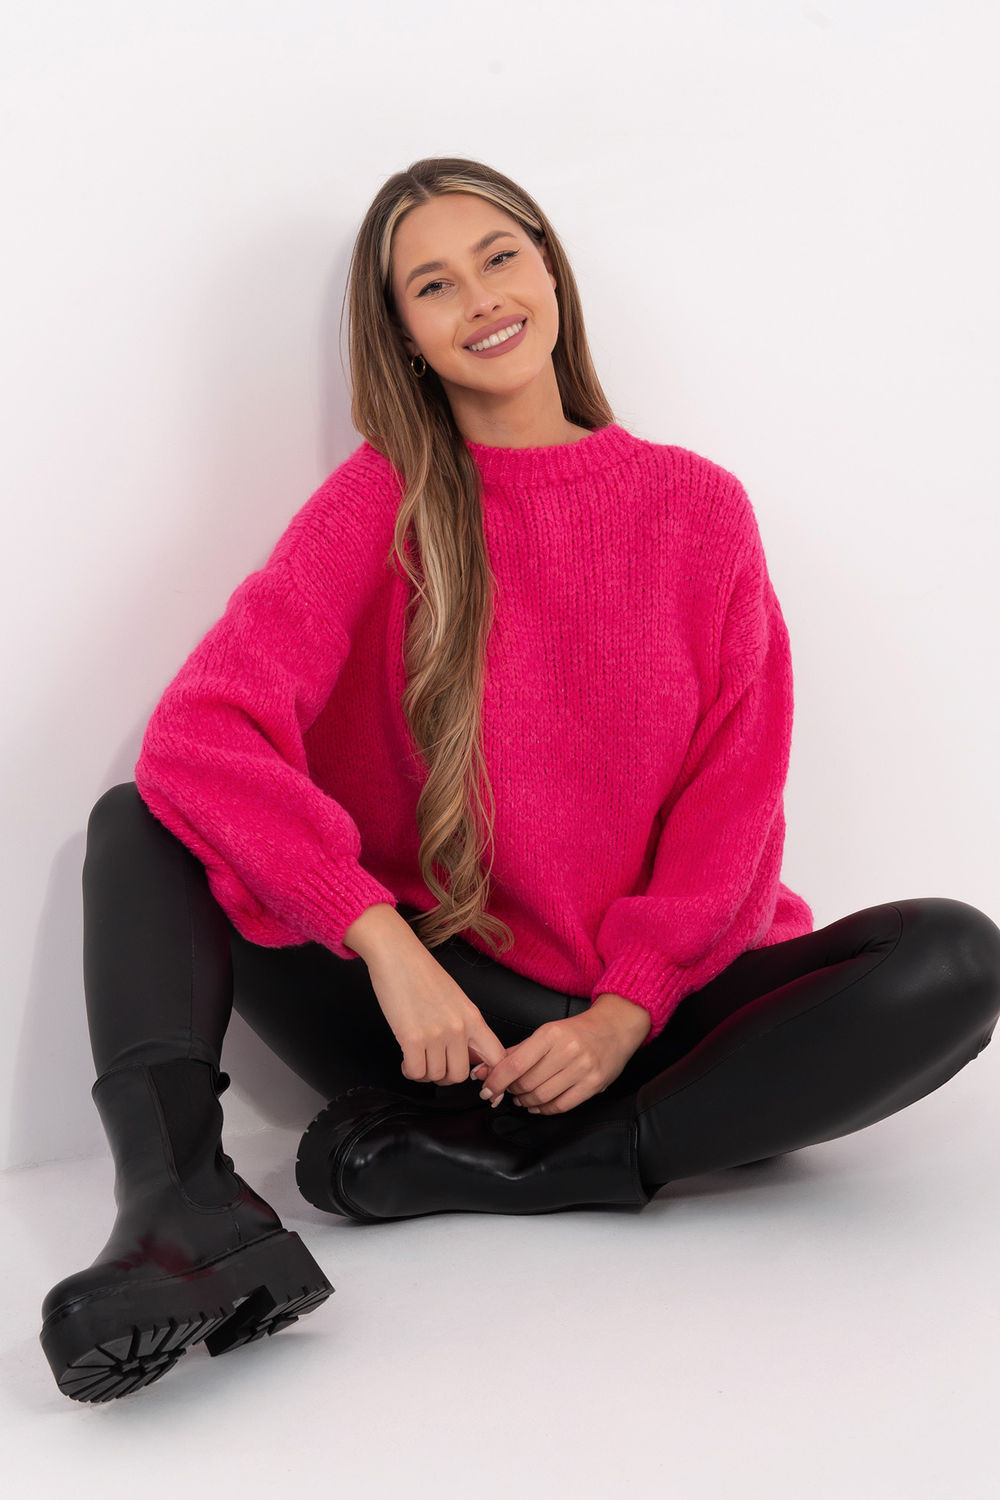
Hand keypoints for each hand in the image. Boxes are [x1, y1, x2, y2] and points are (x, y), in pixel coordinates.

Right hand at [366, 935, 507, 1084]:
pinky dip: (410, 1071)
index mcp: (474, 1018)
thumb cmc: (422, 975)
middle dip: (445, 1077)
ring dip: (424, 1073)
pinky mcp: (412, 1037)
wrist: (397, 955)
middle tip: (434, 1066)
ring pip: (436, 1076)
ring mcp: (436, 1033)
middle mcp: (459, 1028)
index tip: (480, 1083)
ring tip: (416, 1059)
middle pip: (460, 1075)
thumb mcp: (456, 999)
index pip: (497, 1057)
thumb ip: (467, 1028)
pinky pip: (416, 1072)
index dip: (492, 1077)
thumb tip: (472, 1057)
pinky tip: (406, 1060)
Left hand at [470, 996, 650, 1114]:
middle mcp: (568, 1051)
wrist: (615, 1028)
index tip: (487, 1089)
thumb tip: (485, 1069)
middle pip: (528, 1082)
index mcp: (551, 1034)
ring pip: (543, 1096)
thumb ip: (517, 1051)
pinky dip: (544, 1109)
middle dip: (511, 1090)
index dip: (497, 1080)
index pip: (516, 1064)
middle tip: (506, 1091)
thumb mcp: (547, 1032)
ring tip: (521, 1098)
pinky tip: (537, 1105)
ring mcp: (583, 1069)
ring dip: (525, 1101)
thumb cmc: (577, 1031)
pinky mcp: (594, 1085)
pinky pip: (562, 1105)